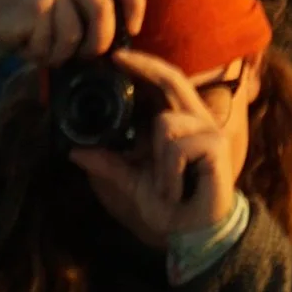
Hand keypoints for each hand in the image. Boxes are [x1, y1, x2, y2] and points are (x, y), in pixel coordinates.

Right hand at [0, 0, 145, 68]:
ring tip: (51, 48)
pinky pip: (52, 41)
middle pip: (102, 9)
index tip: (134, 27)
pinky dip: (45, 53)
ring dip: (64, 52)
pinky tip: (33, 45)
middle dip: (100, 41)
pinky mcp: (34, 2)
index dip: (136, 3)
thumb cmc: (39, 1)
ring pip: (75, 32)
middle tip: (90, 54)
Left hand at [74, 48, 257, 250]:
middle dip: (143, 67)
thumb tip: (75, 151)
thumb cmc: (170, 206)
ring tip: (165, 187)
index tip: (116, 56)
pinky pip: (176, 148)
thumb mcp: (132, 183)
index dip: (144, 65)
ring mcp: (209, 131)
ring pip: (164, 124)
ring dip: (156, 164)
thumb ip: (108, 165)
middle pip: (172, 79)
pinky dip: (168, 175)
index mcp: (180, 122)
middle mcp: (196, 119)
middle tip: (116, 59)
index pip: (165, 82)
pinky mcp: (216, 146)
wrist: (195, 235)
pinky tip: (175, 191)